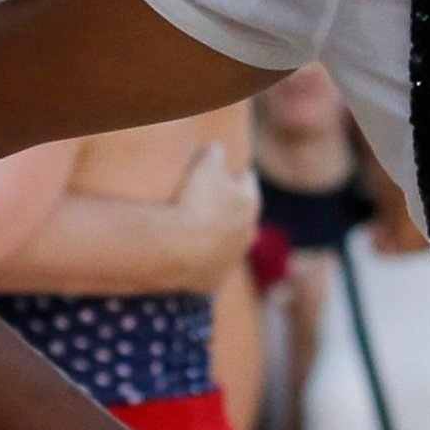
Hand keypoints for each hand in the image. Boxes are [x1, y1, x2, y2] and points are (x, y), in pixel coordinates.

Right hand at [168, 140, 261, 286]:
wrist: (179, 249)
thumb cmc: (196, 201)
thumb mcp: (206, 165)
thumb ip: (215, 152)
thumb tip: (217, 148)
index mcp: (250, 202)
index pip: (248, 181)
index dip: (238, 174)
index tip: (231, 171)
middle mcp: (248, 233)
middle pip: (241, 216)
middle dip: (230, 208)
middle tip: (212, 201)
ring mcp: (232, 259)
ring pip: (228, 243)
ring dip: (217, 236)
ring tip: (198, 229)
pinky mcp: (214, 281)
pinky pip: (209, 266)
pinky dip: (201, 259)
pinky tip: (185, 253)